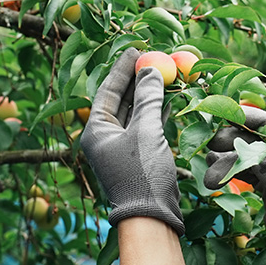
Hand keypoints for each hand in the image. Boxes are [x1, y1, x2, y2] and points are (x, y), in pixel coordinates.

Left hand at [80, 48, 183, 234]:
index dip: (122, 68)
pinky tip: (169, 98)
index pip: (107, 90)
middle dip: (137, 79)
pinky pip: (146, 125)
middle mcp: (105, 137)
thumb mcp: (146, 131)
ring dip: (149, 94)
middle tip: (152, 58)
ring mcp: (122, 147)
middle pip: (120, 99)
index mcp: (96, 130)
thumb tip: (151, 70)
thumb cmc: (142, 173)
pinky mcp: (138, 155)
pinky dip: (157, 111)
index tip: (135, 49)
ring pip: (135, 112)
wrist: (151, 215)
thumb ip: (148, 99)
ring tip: (164, 73)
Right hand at [204, 106, 265, 264]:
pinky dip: (230, 171)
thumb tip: (252, 154)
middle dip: (234, 140)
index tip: (231, 114)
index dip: (255, 119)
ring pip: (249, 155)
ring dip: (227, 160)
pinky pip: (247, 171)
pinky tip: (213, 173)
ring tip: (209, 171)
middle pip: (259, 139)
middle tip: (212, 145)